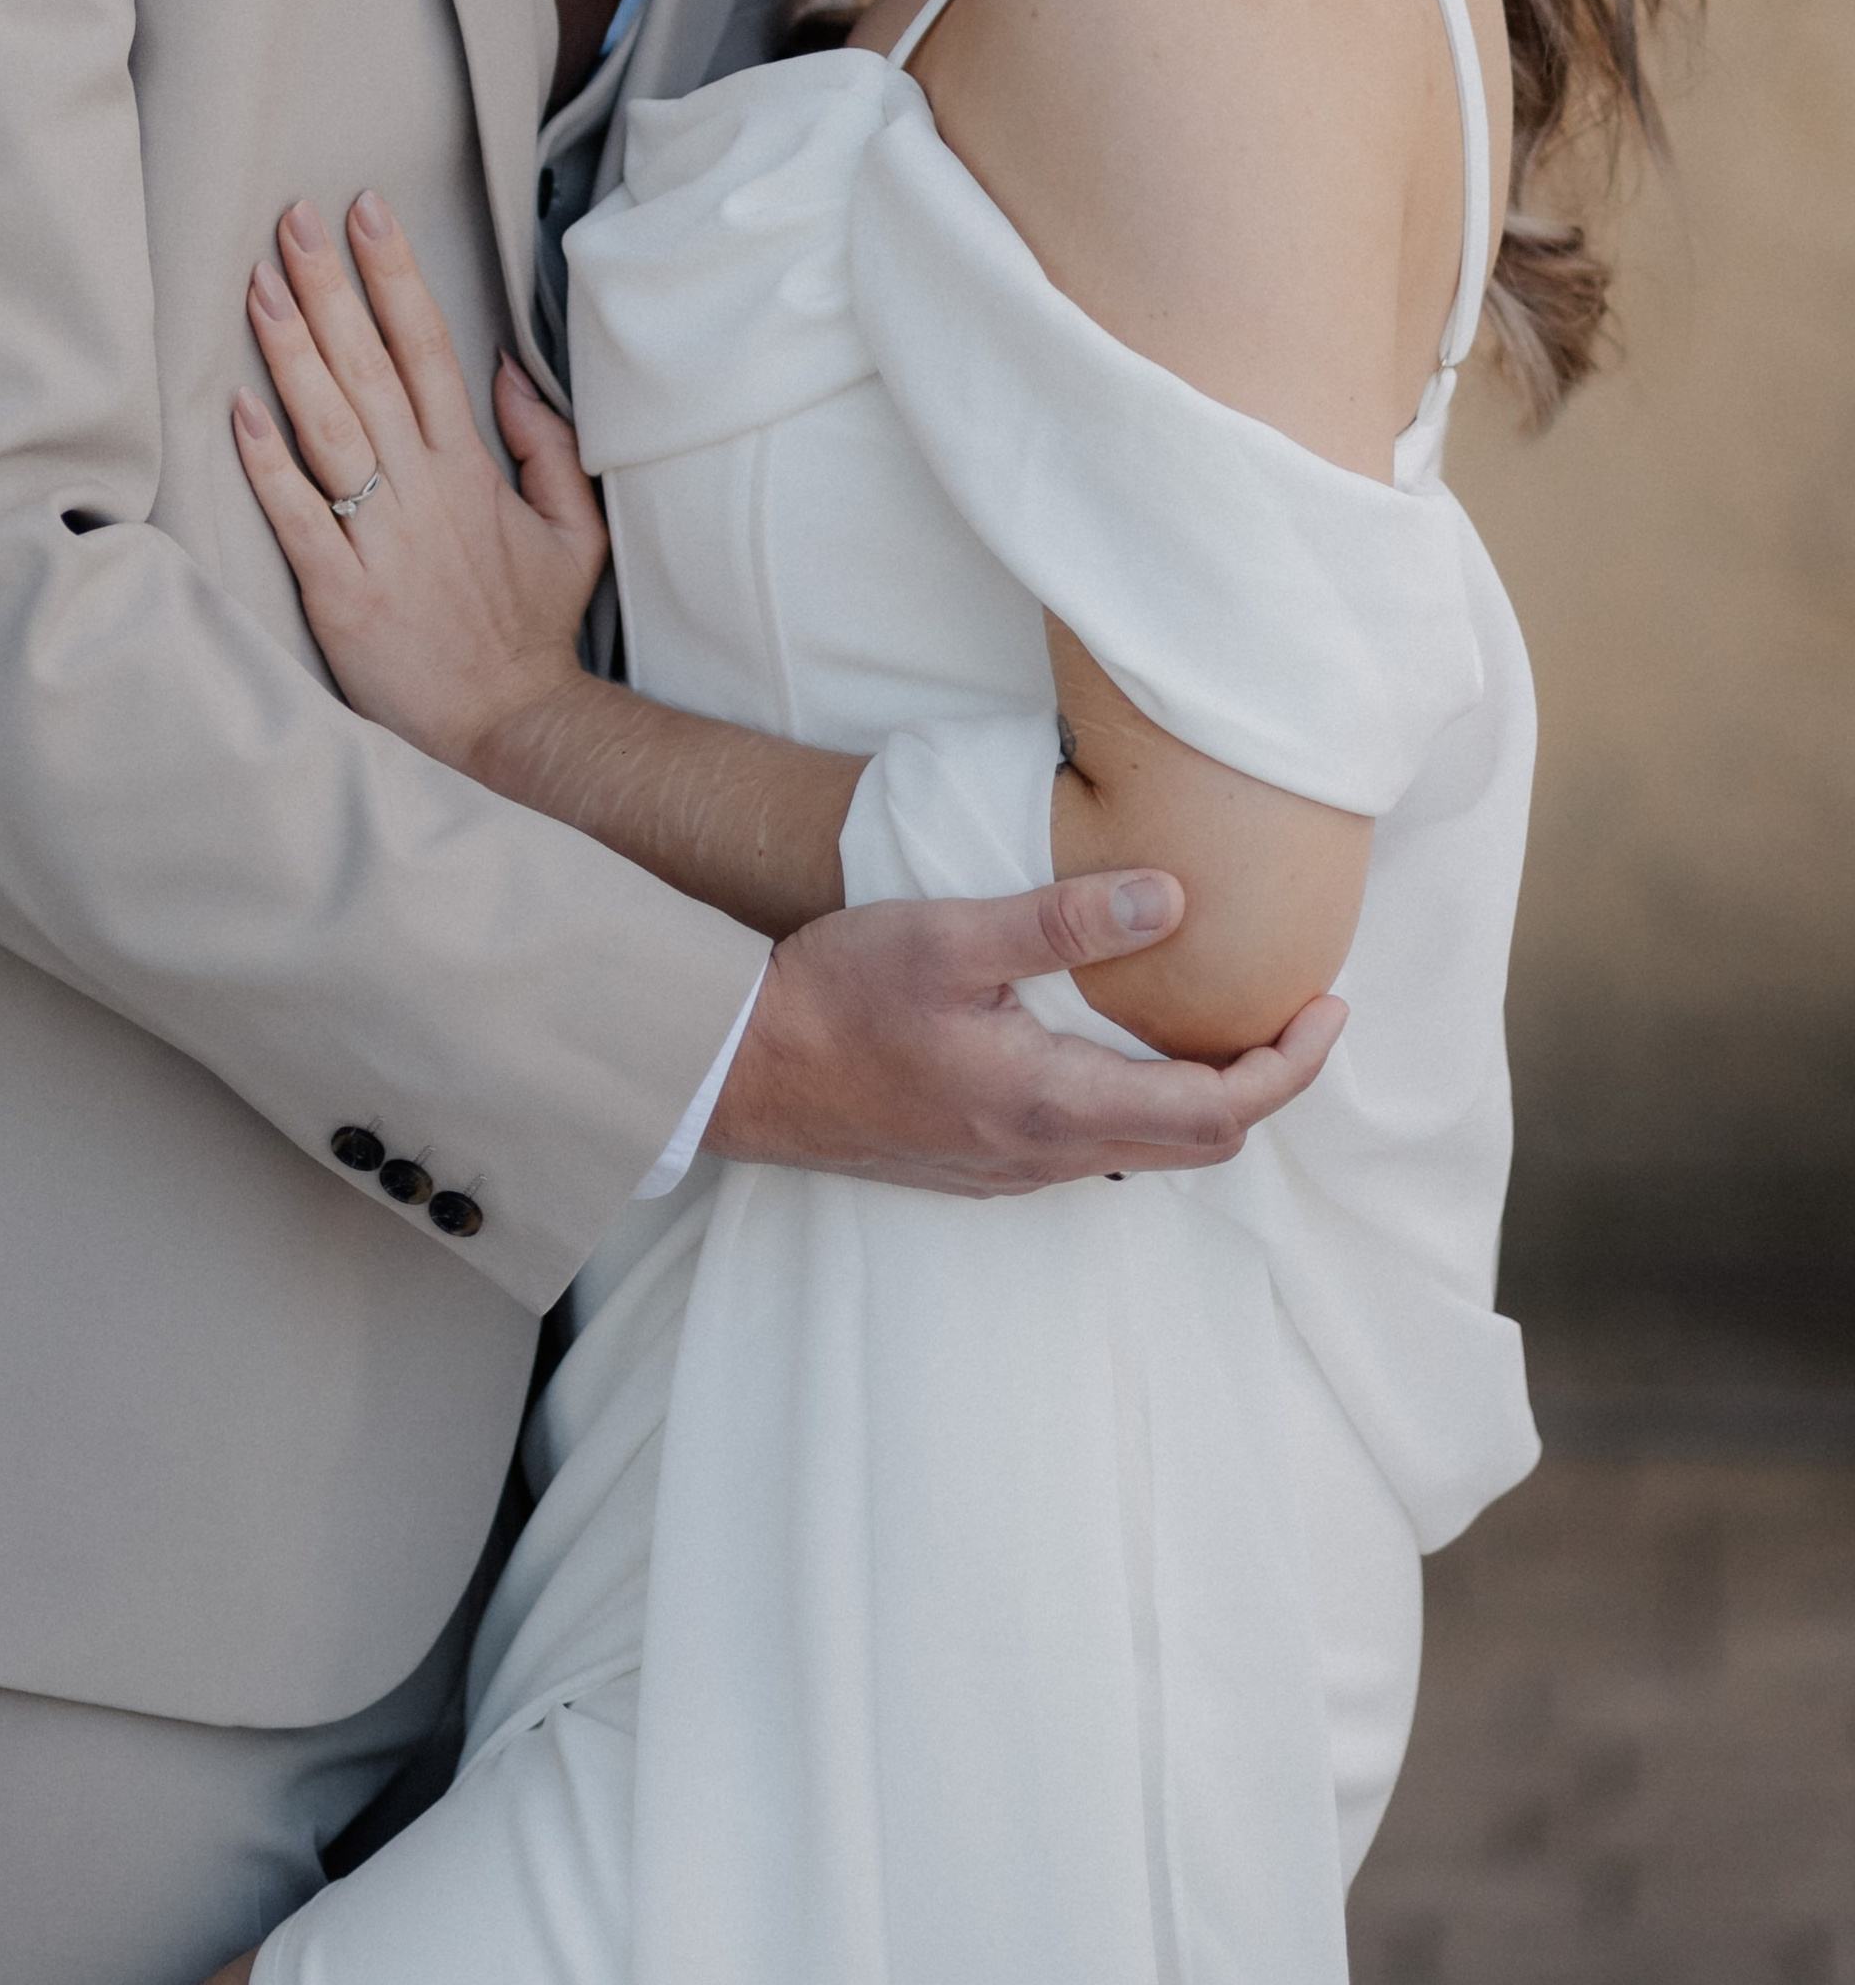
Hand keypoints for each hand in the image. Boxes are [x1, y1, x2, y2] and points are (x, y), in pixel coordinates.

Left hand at [233, 191, 607, 769]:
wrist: (511, 727)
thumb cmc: (529, 629)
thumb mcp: (573, 530)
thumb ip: (547, 446)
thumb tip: (512, 371)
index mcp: (470, 468)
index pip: (428, 348)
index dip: (395, 274)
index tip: (365, 210)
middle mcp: (423, 490)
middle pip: (369, 368)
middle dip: (331, 285)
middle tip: (292, 217)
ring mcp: (381, 539)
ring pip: (330, 427)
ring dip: (292, 352)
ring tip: (259, 285)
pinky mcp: (343, 595)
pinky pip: (299, 517)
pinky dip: (268, 464)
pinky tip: (238, 410)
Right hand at [708, 886, 1345, 1192]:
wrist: (740, 1072)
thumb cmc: (835, 996)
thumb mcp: (950, 935)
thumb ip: (1062, 920)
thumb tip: (1171, 899)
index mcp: (1053, 1102)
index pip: (1218, 1110)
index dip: (1290, 1067)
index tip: (1329, 1009)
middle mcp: (1046, 1155)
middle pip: (1199, 1144)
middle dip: (1265, 1082)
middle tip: (1298, 1013)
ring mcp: (1012, 1171)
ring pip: (1148, 1150)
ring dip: (1205, 1097)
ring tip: (1227, 1024)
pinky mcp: (980, 1166)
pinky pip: (1096, 1147)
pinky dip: (1145, 1104)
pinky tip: (1126, 1049)